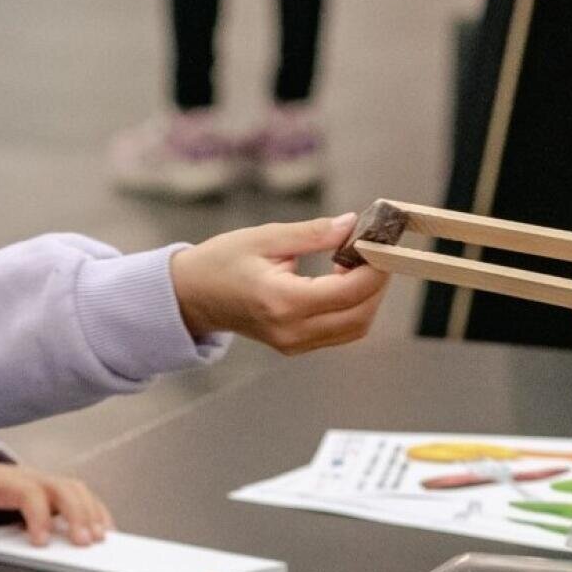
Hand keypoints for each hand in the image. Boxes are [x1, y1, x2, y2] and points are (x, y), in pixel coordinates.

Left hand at [0, 457, 112, 551]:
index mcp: (3, 481)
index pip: (29, 491)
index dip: (38, 515)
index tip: (40, 542)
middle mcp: (30, 478)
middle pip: (62, 487)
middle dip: (77, 513)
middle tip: (83, 542)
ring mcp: (44, 483)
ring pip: (77, 489)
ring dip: (91, 512)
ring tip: (100, 539)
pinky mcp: (53, 493)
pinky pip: (82, 496)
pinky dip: (96, 511)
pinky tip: (104, 531)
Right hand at [170, 214, 390, 354]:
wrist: (191, 297)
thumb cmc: (221, 262)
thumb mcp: (265, 237)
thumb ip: (313, 233)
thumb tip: (353, 225)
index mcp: (282, 301)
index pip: (350, 291)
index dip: (375, 267)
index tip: (380, 242)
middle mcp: (292, 330)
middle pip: (361, 314)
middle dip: (377, 282)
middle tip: (374, 250)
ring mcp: (294, 344)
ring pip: (355, 327)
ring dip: (367, 296)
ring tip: (355, 263)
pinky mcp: (295, 346)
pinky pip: (339, 332)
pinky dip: (352, 307)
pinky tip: (340, 280)